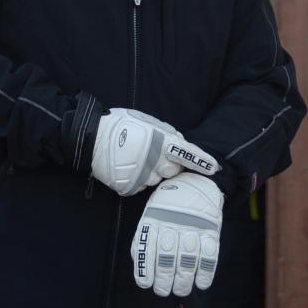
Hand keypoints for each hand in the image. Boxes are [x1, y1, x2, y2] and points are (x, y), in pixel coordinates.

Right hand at [90, 108, 218, 196]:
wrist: (92, 138)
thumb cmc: (121, 124)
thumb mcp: (146, 120)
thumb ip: (166, 133)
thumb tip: (180, 143)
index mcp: (160, 141)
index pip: (187, 154)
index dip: (202, 162)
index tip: (215, 168)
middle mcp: (154, 161)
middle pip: (173, 171)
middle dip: (168, 165)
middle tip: (154, 154)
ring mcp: (142, 176)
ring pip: (156, 179)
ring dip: (151, 171)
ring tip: (136, 158)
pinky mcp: (130, 187)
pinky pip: (140, 186)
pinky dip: (137, 178)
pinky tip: (127, 167)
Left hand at [132, 174, 223, 297]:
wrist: (196, 180)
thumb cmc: (169, 203)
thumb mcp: (152, 212)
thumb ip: (146, 236)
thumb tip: (140, 263)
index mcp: (155, 218)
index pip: (147, 248)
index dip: (146, 269)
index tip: (147, 284)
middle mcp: (172, 223)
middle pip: (167, 258)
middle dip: (165, 280)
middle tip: (164, 291)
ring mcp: (193, 226)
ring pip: (187, 260)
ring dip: (184, 281)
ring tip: (181, 290)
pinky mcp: (210, 229)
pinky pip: (209, 255)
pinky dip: (205, 273)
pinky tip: (201, 283)